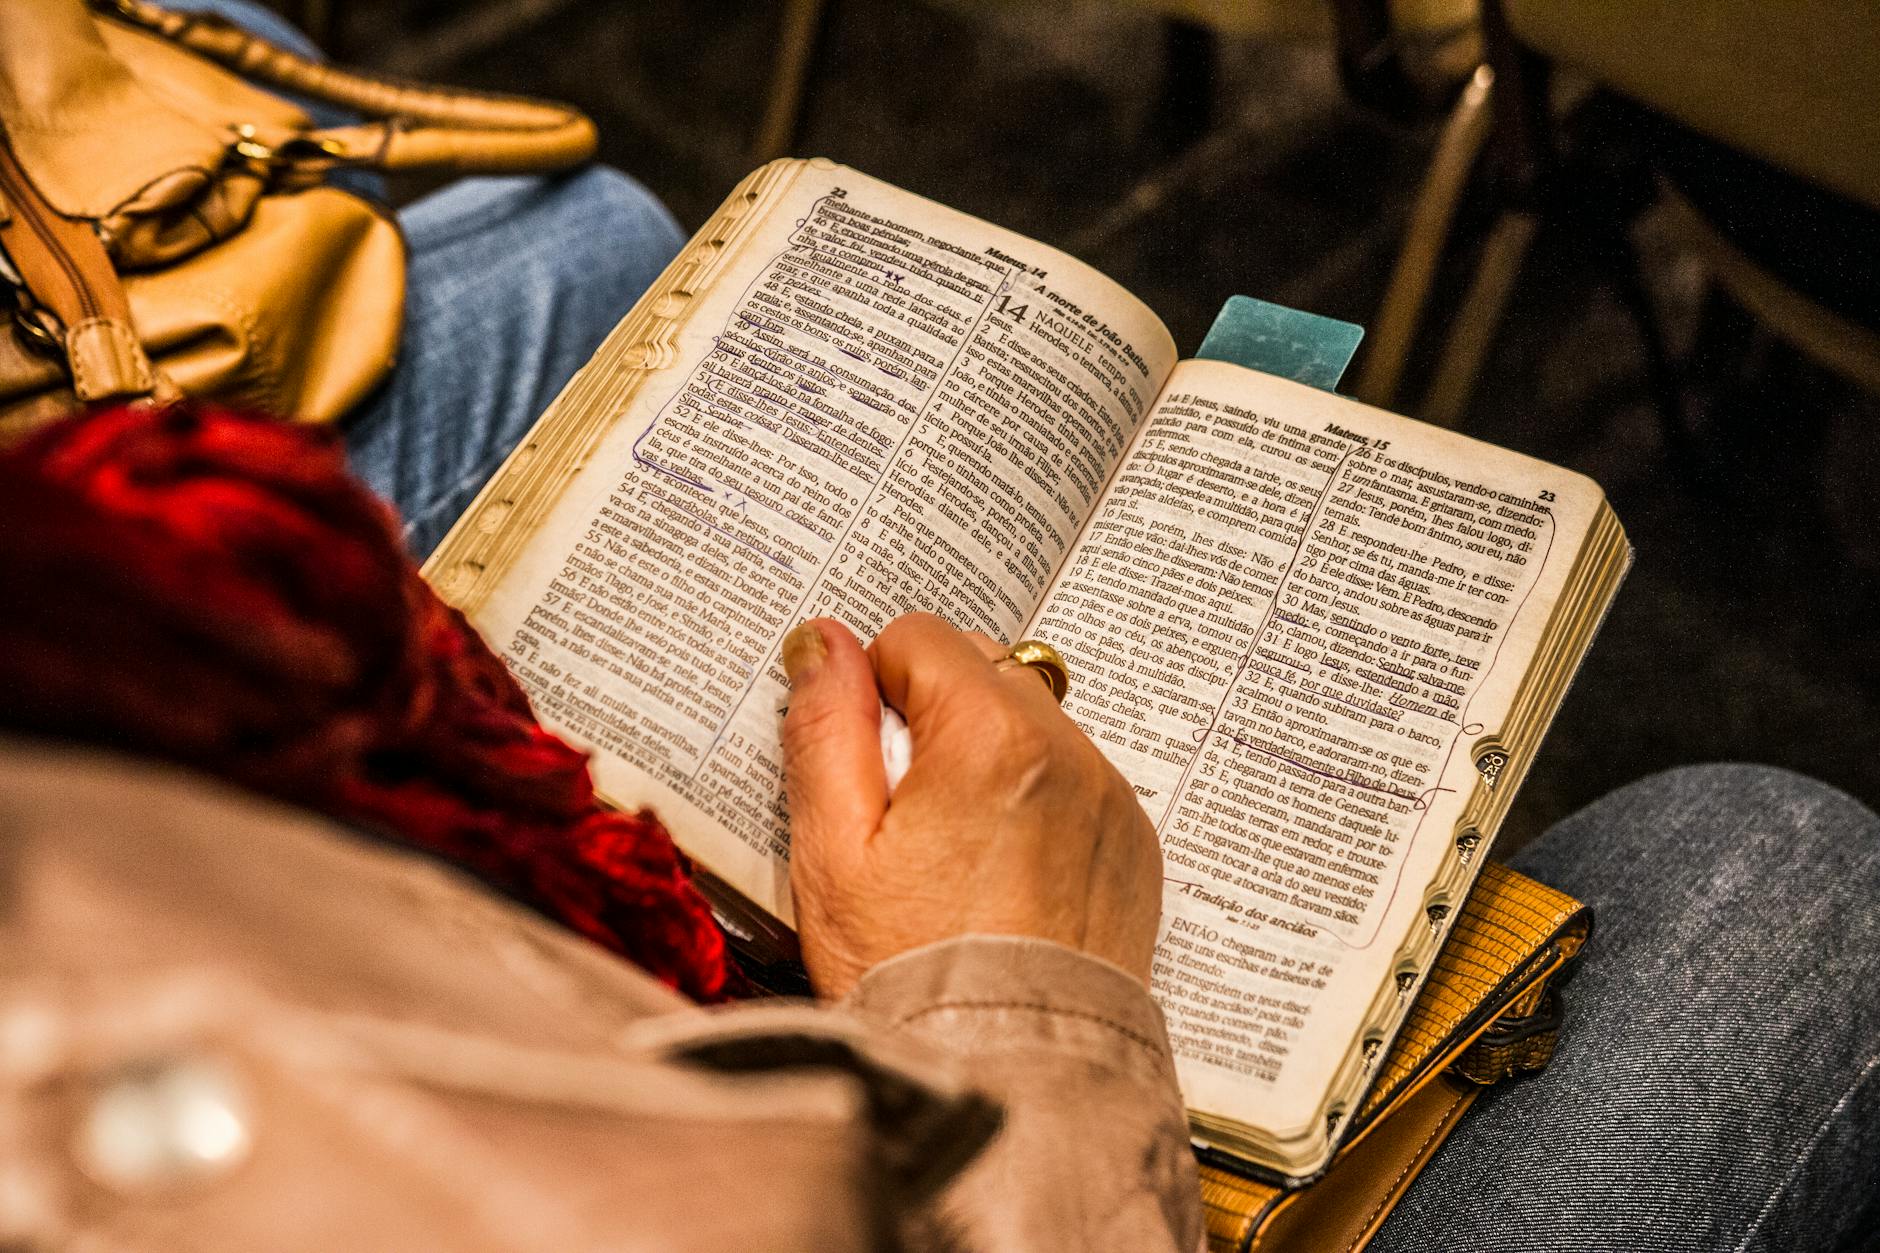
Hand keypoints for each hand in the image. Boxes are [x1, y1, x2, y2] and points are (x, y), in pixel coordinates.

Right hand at [780, 613, 1161, 998]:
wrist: (1008, 1078)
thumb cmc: (908, 973)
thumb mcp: (833, 848)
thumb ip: (826, 727)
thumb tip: (822, 640)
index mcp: (991, 736)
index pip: (919, 637)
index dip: (875, 690)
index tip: (864, 765)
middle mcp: (1068, 752)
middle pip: (982, 669)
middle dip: (933, 715)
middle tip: (901, 812)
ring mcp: (1109, 799)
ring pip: (1030, 723)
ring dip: (986, 756)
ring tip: (950, 851)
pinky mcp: (1132, 846)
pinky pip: (1075, 781)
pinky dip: (1035, 801)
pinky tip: (999, 874)